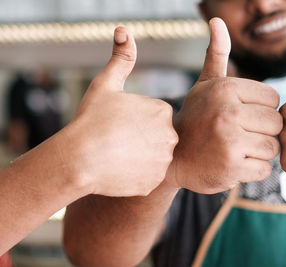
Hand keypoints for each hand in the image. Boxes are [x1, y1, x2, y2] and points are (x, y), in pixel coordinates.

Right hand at [67, 27, 177, 196]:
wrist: (79, 158)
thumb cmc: (91, 120)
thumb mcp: (105, 84)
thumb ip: (121, 59)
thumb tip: (124, 31)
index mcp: (163, 111)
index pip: (153, 117)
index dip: (133, 122)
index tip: (118, 126)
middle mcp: (171, 136)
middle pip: (156, 138)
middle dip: (139, 140)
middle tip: (117, 142)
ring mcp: (164, 161)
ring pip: (153, 158)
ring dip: (138, 158)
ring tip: (117, 156)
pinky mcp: (155, 183)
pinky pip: (147, 178)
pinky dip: (135, 176)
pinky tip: (119, 171)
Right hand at [166, 18, 281, 193]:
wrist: (172, 159)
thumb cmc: (195, 119)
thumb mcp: (204, 85)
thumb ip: (216, 54)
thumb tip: (216, 20)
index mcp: (226, 88)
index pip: (273, 98)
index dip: (260, 110)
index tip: (240, 116)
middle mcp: (228, 111)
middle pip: (277, 123)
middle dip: (262, 131)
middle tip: (239, 135)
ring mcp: (230, 141)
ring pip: (273, 146)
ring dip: (258, 151)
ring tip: (235, 149)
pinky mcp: (232, 167)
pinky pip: (264, 168)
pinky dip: (252, 170)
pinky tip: (233, 164)